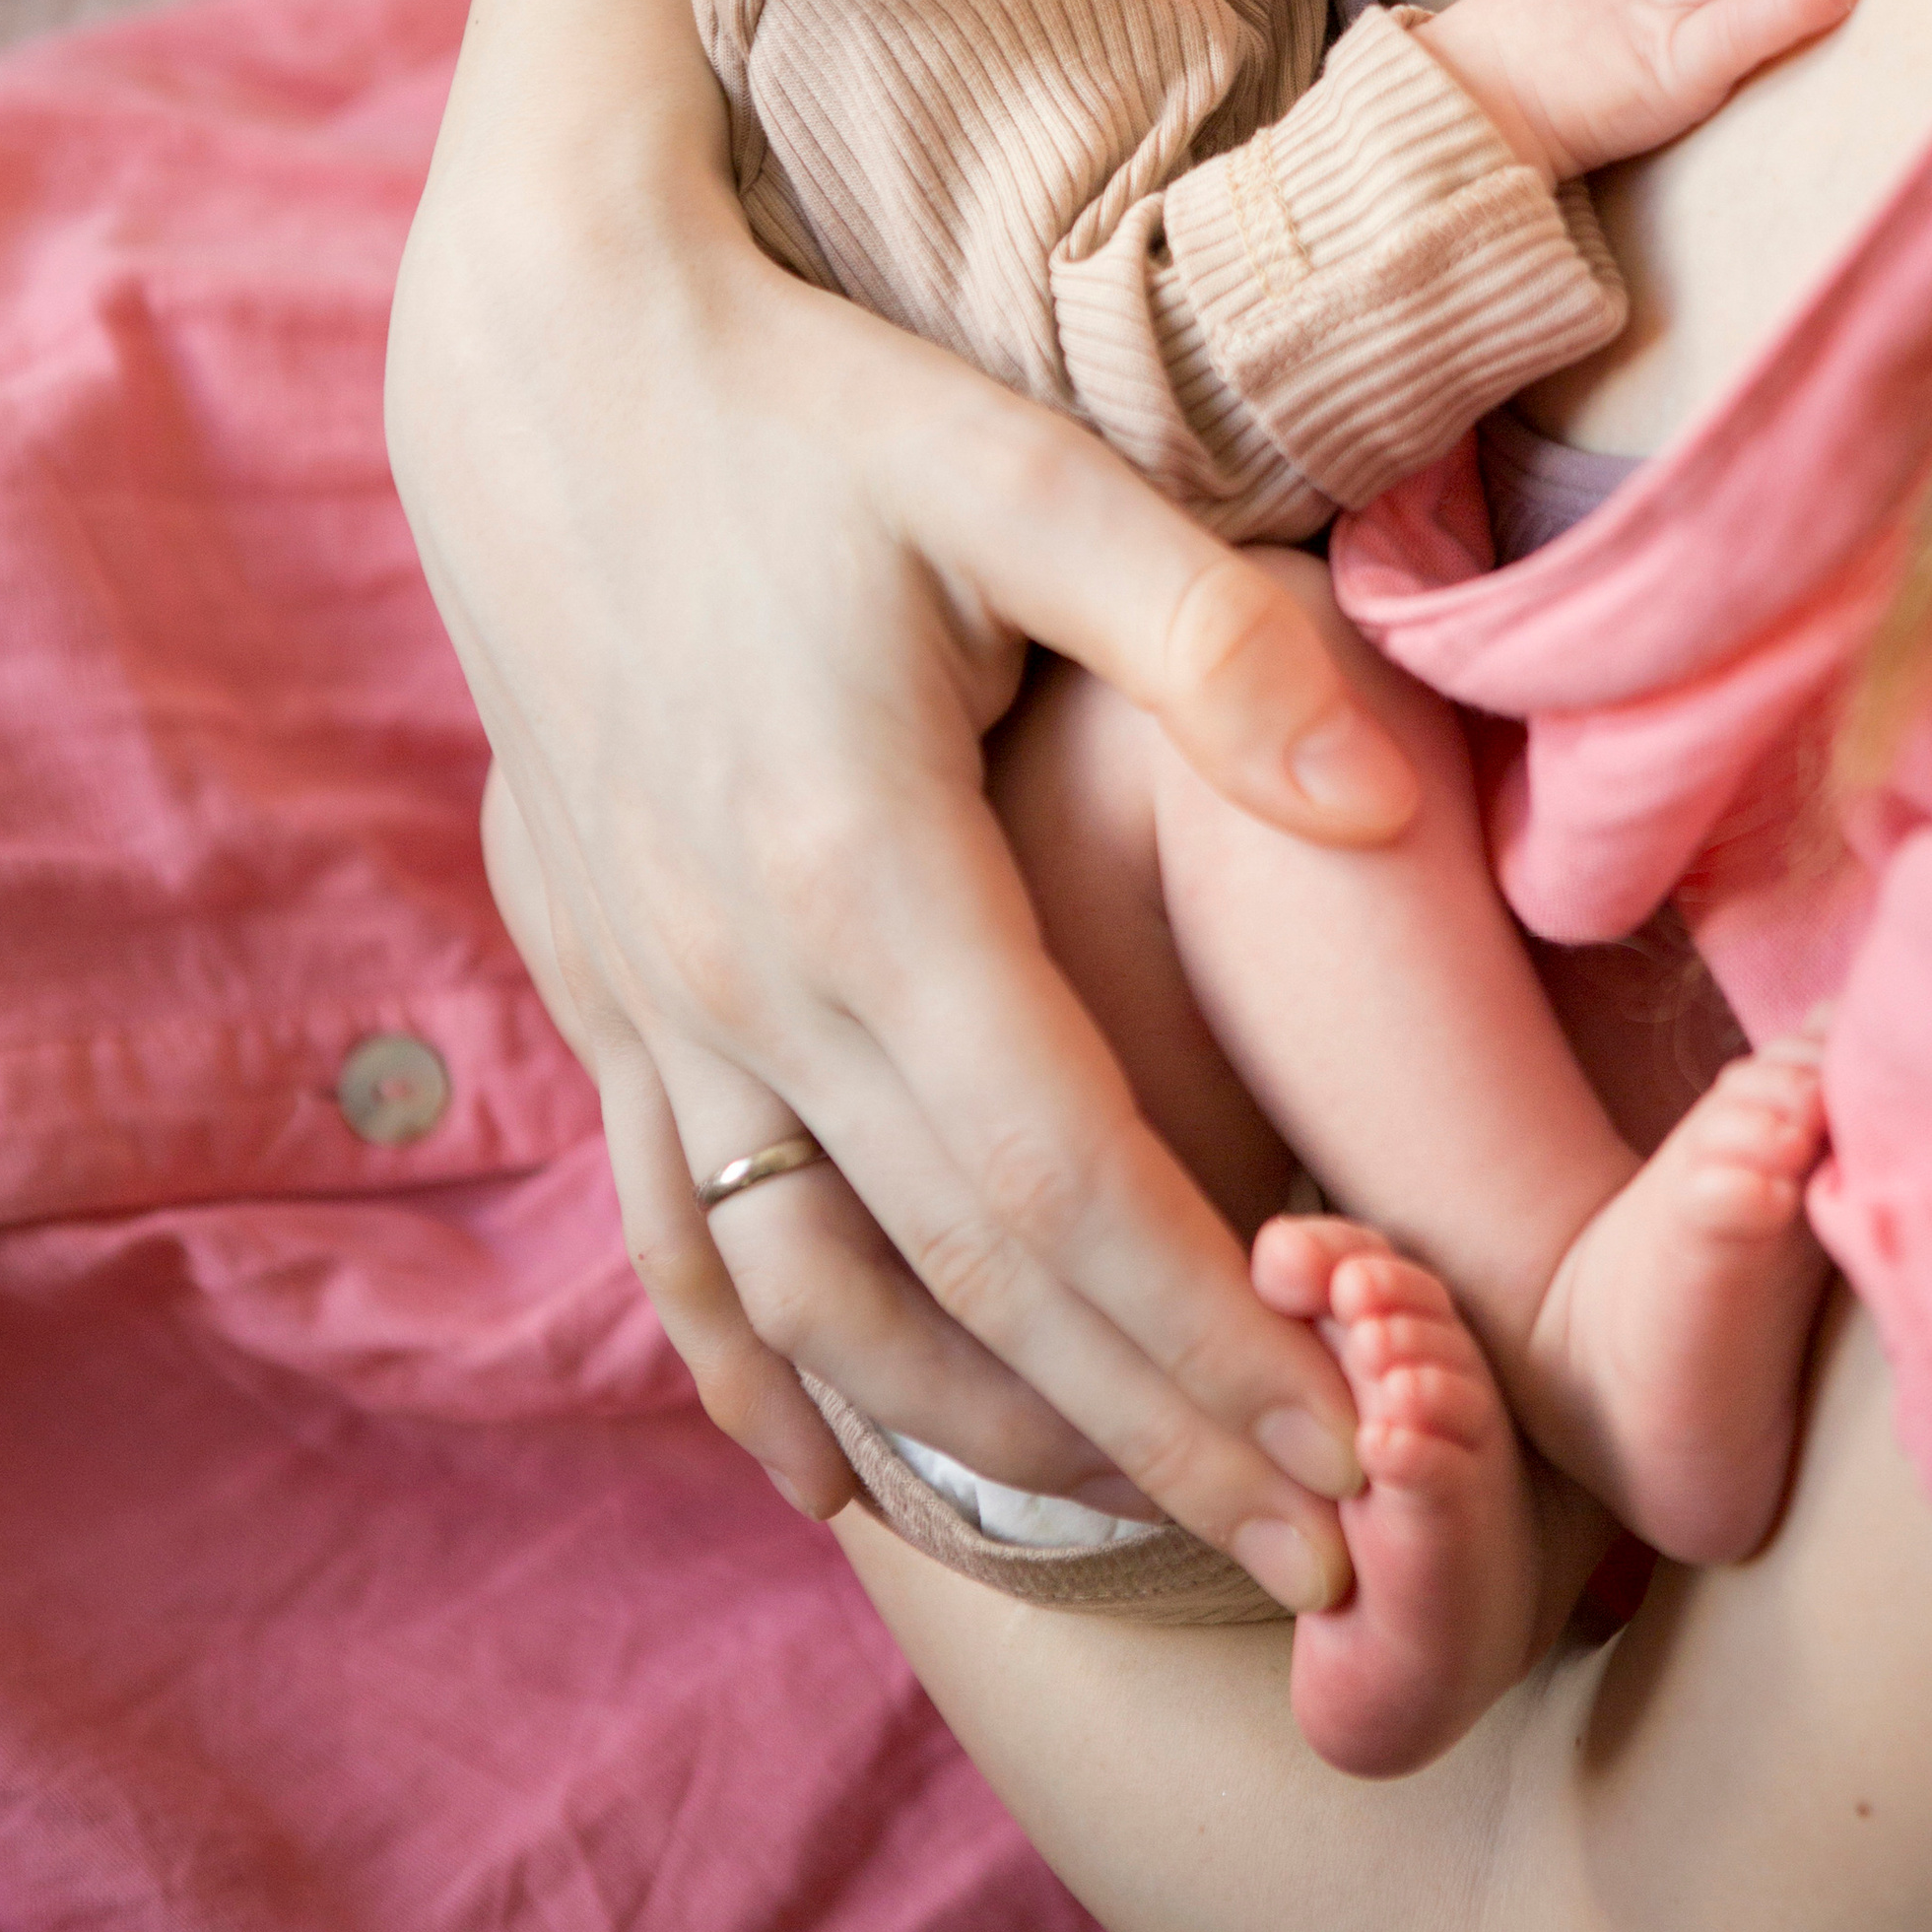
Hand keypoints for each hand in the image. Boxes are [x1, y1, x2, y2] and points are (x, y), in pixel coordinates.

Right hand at [386, 0, 1403, 1607]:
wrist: (541, 362)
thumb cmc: (808, 410)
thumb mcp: (1021, 476)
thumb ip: (1213, 646)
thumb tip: (1390, 815)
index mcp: (860, 876)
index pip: (1065, 1192)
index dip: (1214, 1350)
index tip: (1352, 1465)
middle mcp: (733, 982)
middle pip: (963, 1286)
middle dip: (1148, 1441)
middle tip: (1316, 1568)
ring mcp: (642, 1000)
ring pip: (807, 1298)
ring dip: (972, 1437)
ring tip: (1129, 1533)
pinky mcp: (590, 979)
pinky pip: (672, 1236)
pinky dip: (751, 1372)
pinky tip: (823, 1466)